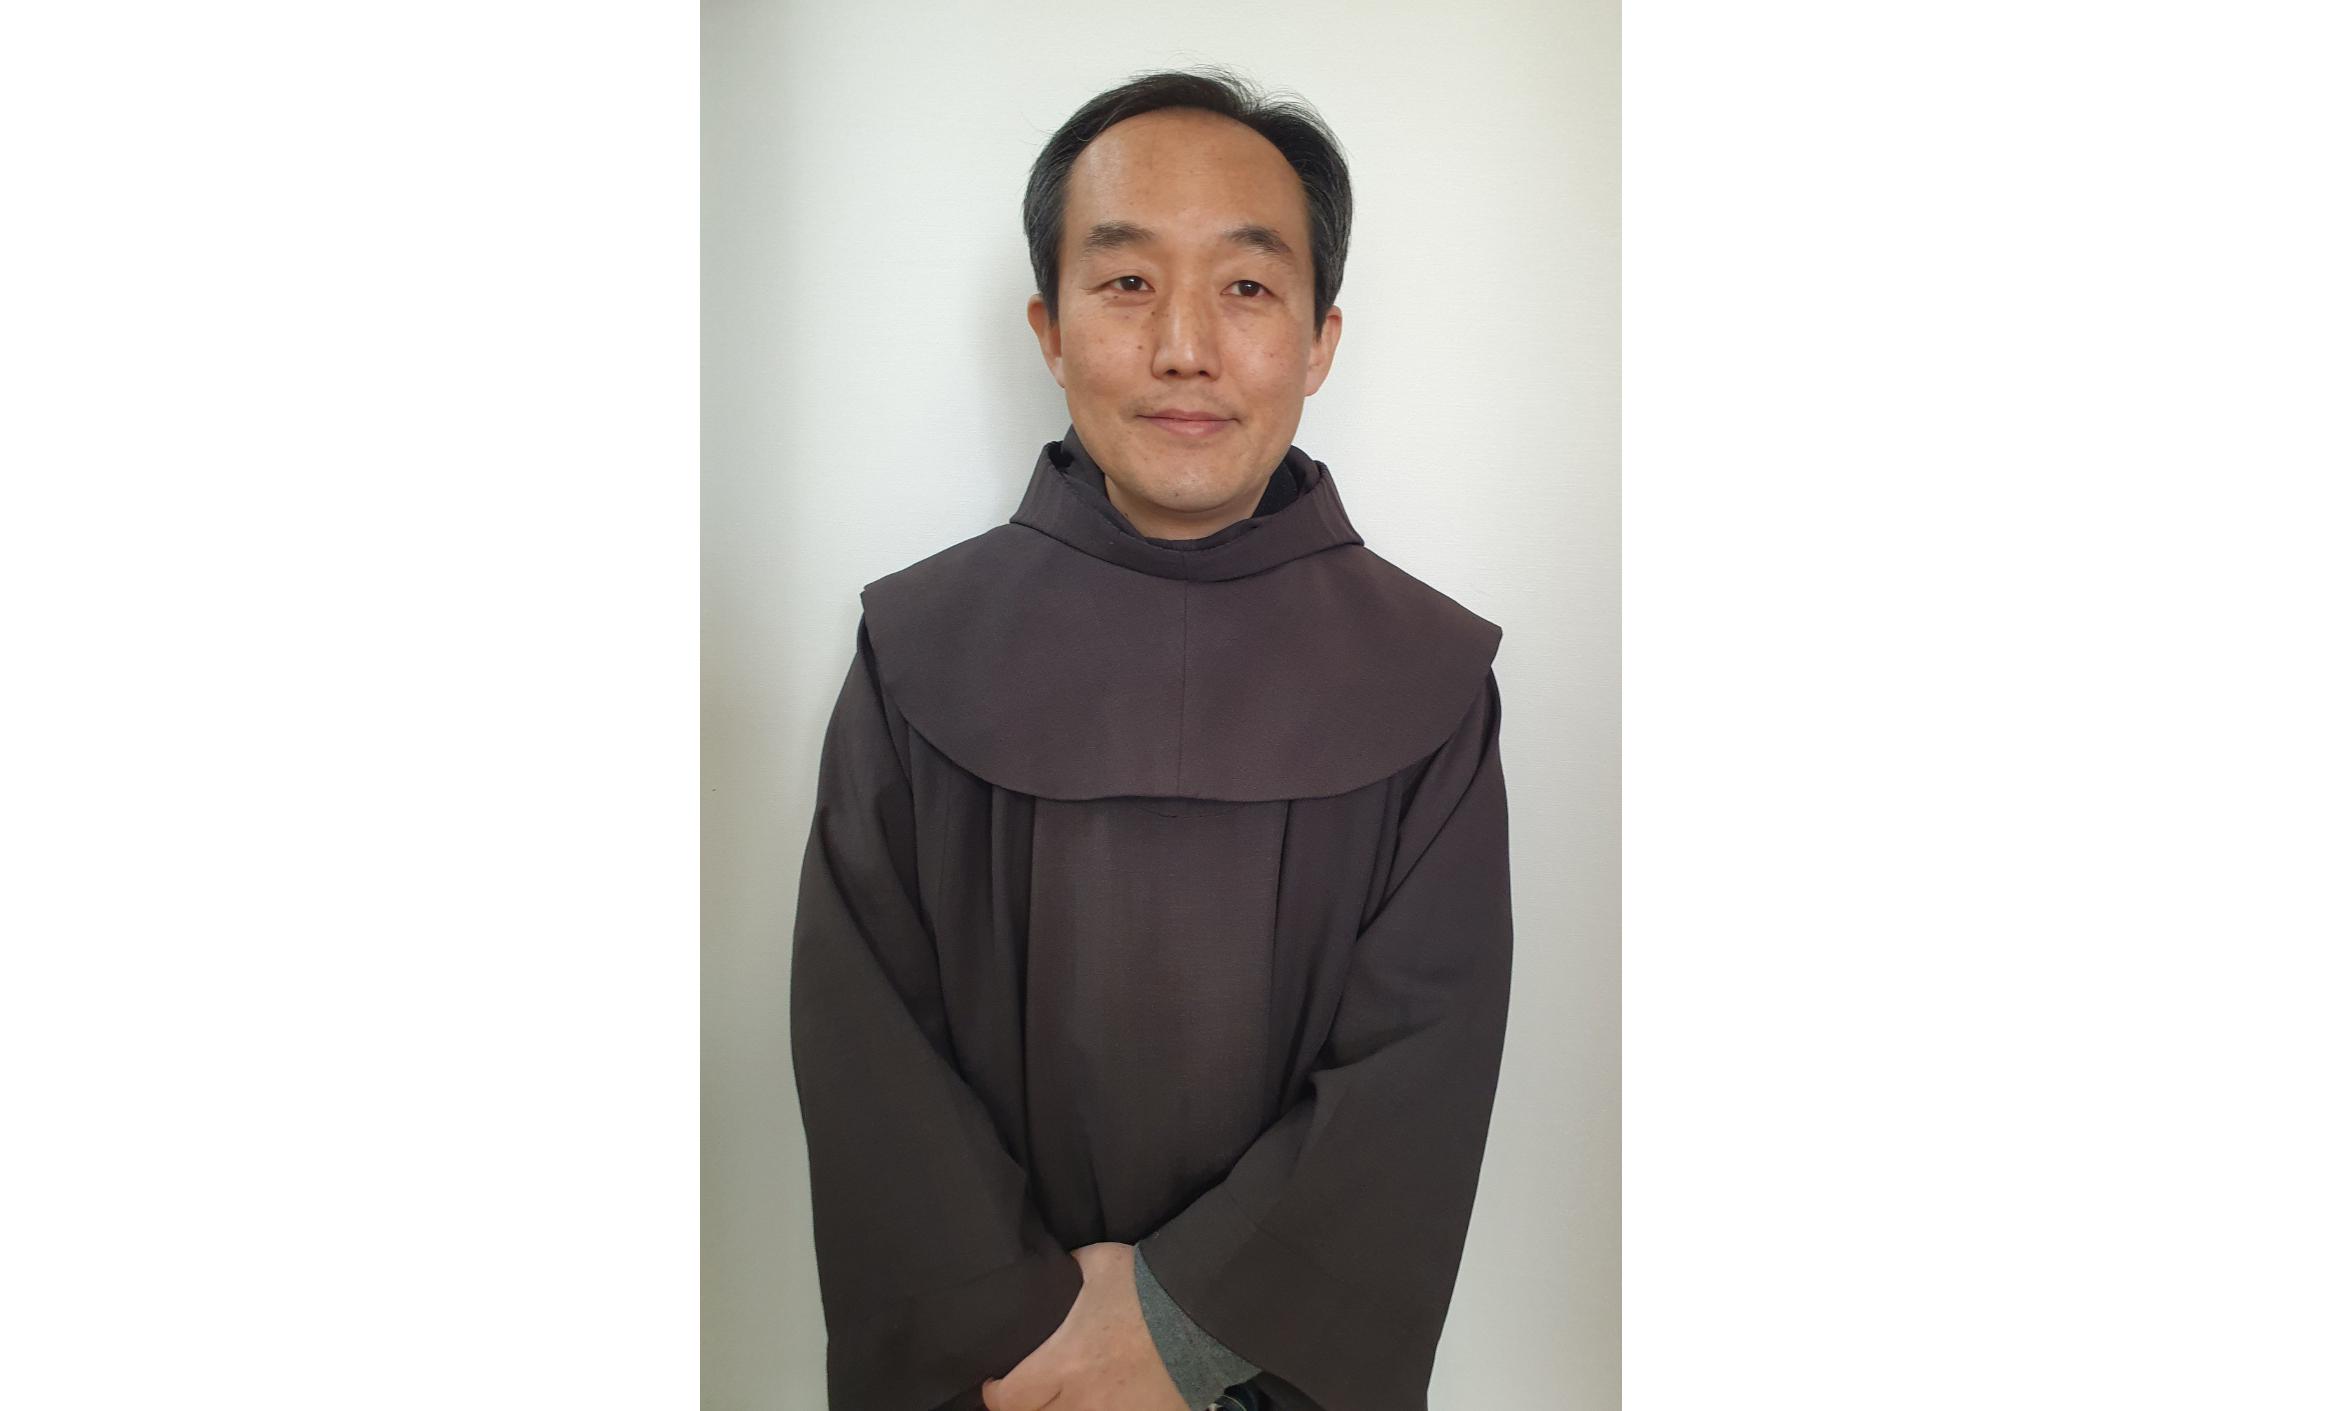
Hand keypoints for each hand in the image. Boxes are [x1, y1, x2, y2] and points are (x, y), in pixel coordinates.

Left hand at [982, 1242, 1185, 1410]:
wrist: (1205, 1310)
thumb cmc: (1149, 1287)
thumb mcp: (1098, 1264)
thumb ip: (1067, 1269)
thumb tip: (1052, 1268)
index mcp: (1067, 1362)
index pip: (1010, 1400)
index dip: (996, 1395)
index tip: (995, 1384)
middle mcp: (1087, 1399)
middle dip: (1028, 1407)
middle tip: (1030, 1391)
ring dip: (1066, 1409)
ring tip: (1068, 1394)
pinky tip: (1105, 1399)